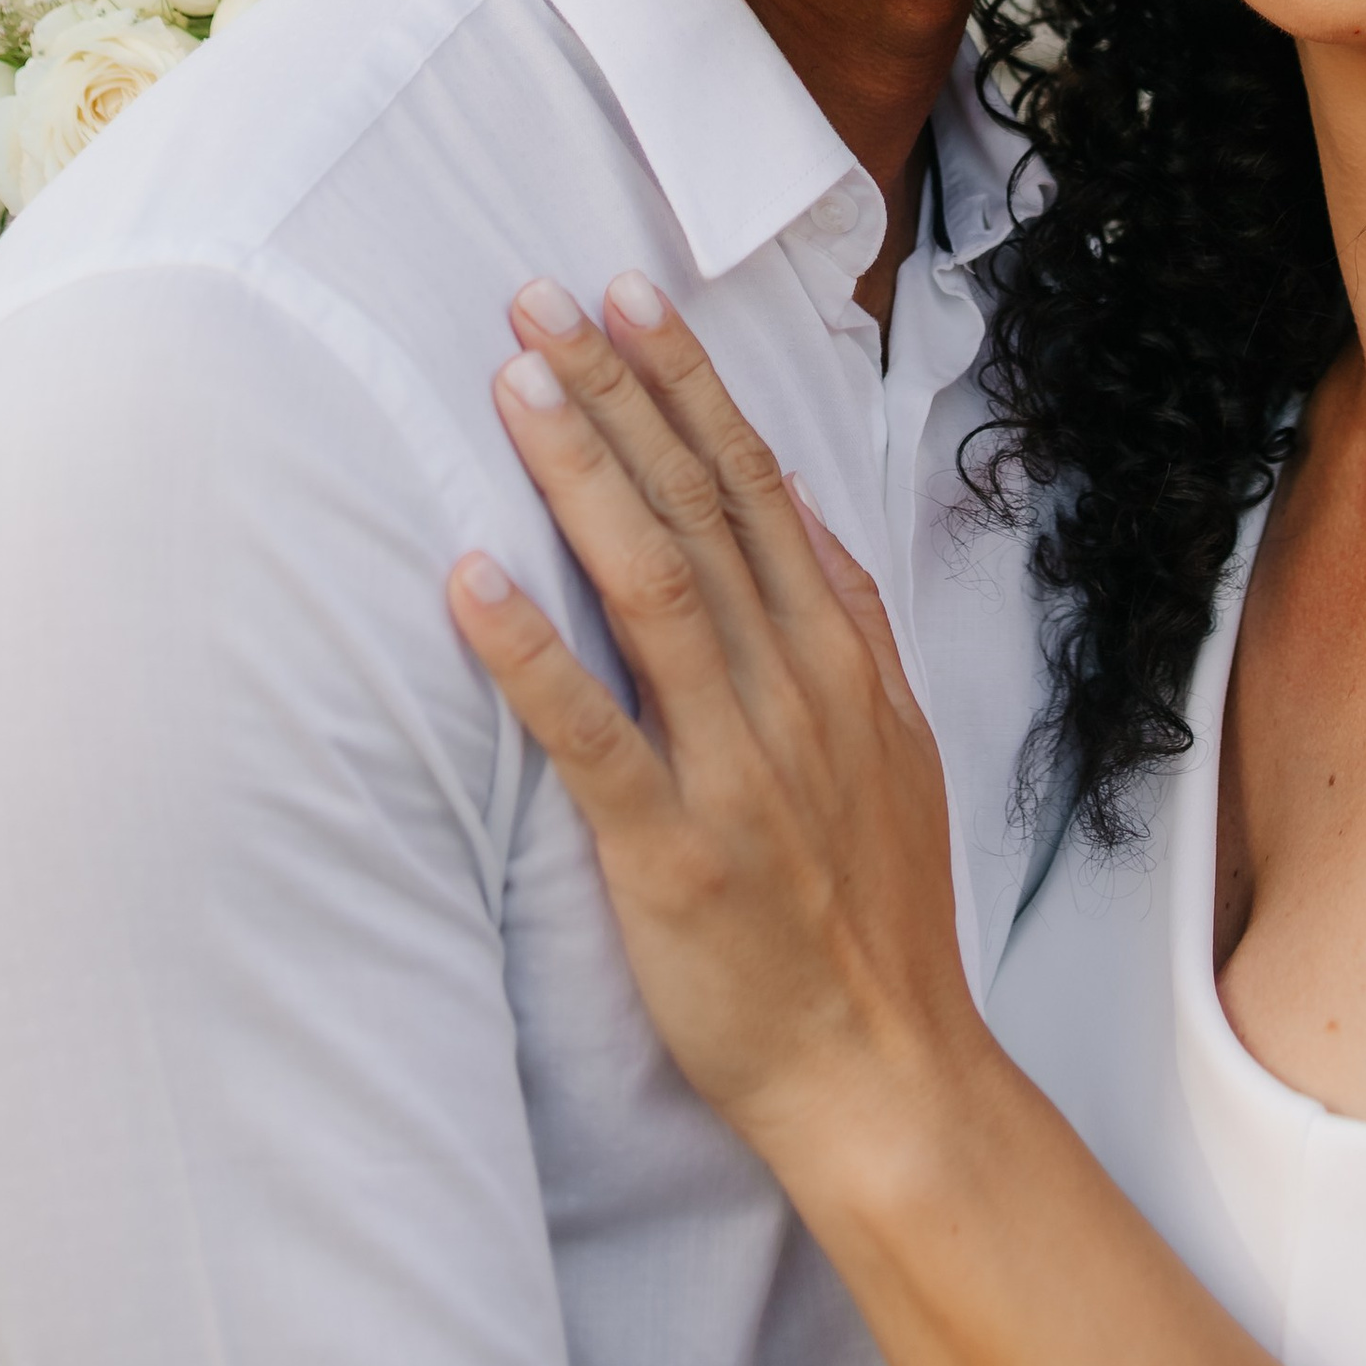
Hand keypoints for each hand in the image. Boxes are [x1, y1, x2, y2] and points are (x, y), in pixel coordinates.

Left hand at [447, 280, 987, 1180]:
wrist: (887, 1069)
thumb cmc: (872, 908)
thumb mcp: (896, 742)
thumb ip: (845, 626)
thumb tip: (799, 517)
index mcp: (837, 657)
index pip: (753, 483)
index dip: (686, 383)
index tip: (627, 296)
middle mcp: (789, 689)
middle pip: (698, 505)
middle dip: (618, 390)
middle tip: (541, 299)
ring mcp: (734, 767)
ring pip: (650, 586)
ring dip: (580, 474)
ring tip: (515, 385)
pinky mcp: (671, 853)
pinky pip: (591, 736)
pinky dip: (529, 651)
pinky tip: (470, 577)